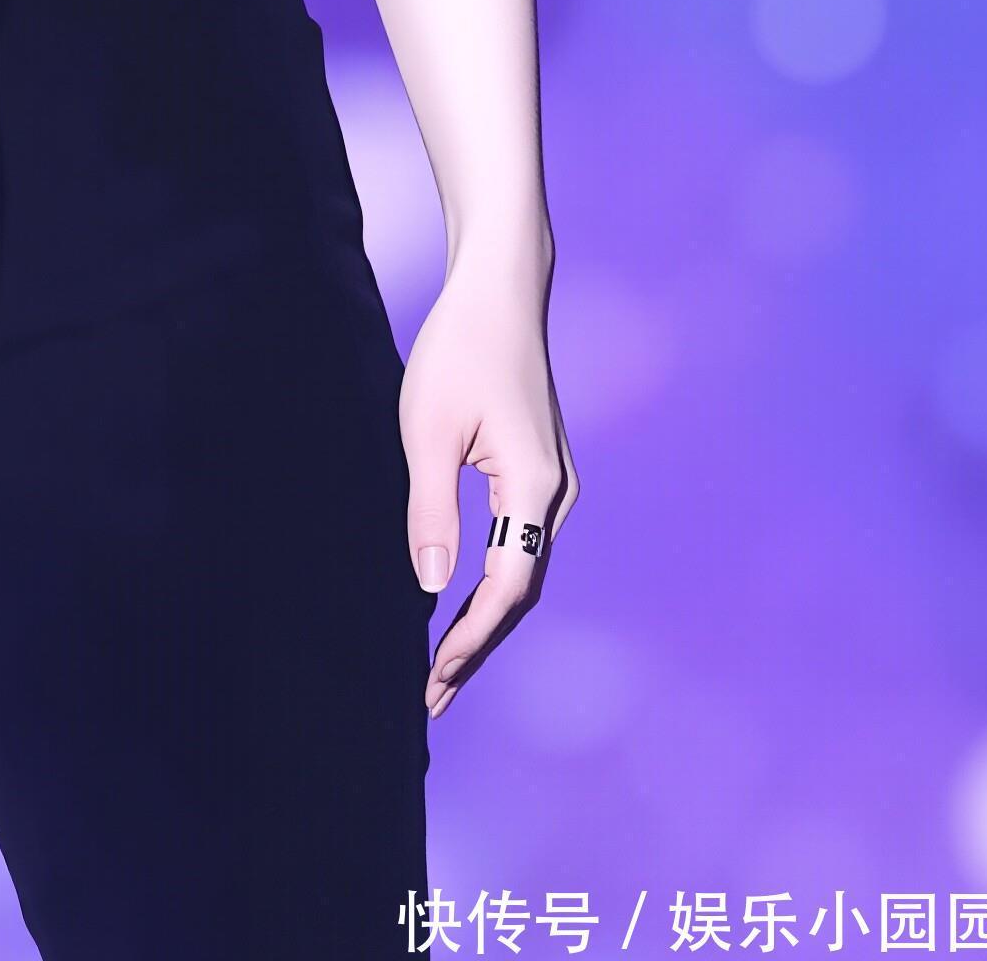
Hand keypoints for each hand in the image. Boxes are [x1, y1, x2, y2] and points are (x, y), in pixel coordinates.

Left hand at [401, 253, 577, 719]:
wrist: (499, 291)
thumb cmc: (459, 349)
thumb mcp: (427, 430)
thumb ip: (430, 509)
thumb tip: (430, 588)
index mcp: (536, 486)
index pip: (507, 587)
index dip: (471, 638)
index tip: (435, 678)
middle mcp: (559, 494)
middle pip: (522, 590)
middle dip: (479, 645)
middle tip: (433, 697)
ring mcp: (556, 485)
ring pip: (524, 571)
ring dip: (487, 619)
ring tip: (443, 667)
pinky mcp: (542, 473)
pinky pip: (521, 545)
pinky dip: (494, 583)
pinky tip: (464, 603)